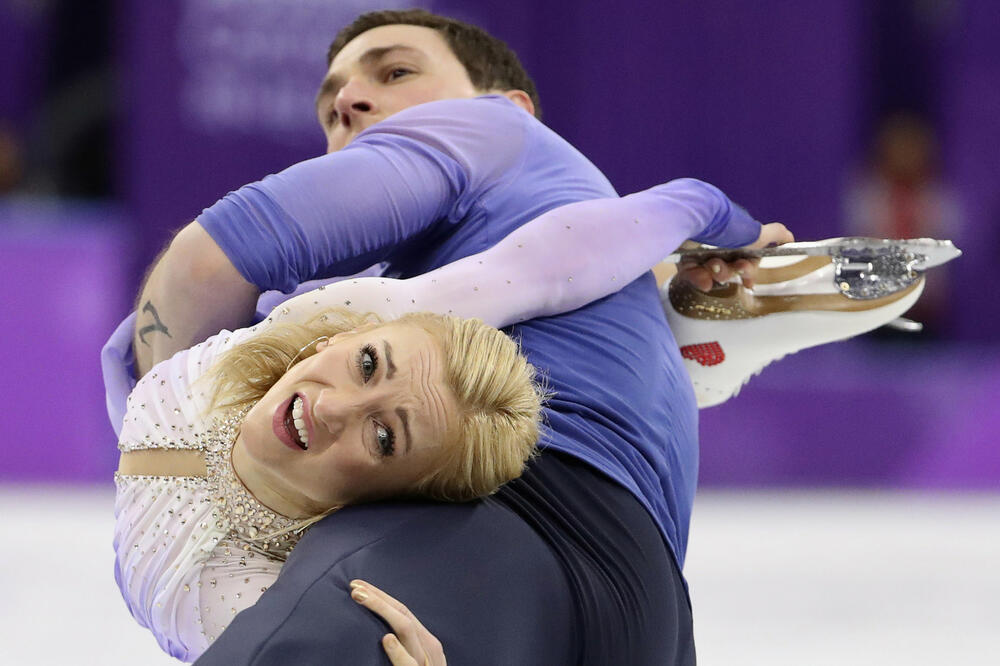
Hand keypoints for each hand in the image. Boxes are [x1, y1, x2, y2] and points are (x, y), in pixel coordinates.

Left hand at [350, 579, 445, 665]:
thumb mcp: (416, 659)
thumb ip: (404, 644)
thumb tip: (380, 631)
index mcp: (426, 641)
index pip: (402, 611)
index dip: (381, 596)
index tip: (358, 586)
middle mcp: (428, 647)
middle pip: (403, 614)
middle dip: (378, 598)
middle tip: (354, 587)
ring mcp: (425, 663)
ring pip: (406, 630)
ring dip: (382, 611)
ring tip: (362, 600)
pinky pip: (409, 664)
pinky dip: (398, 651)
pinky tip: (386, 639)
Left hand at [678, 222, 793, 290]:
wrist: (697, 215)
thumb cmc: (729, 225)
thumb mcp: (756, 231)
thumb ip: (774, 234)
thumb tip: (789, 238)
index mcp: (736, 238)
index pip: (743, 260)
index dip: (748, 272)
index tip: (749, 283)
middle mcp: (718, 244)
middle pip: (727, 268)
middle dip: (732, 271)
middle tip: (734, 268)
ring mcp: (699, 250)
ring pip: (710, 272)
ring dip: (716, 273)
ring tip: (714, 267)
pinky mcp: (681, 256)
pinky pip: (691, 272)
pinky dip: (698, 277)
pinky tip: (703, 280)